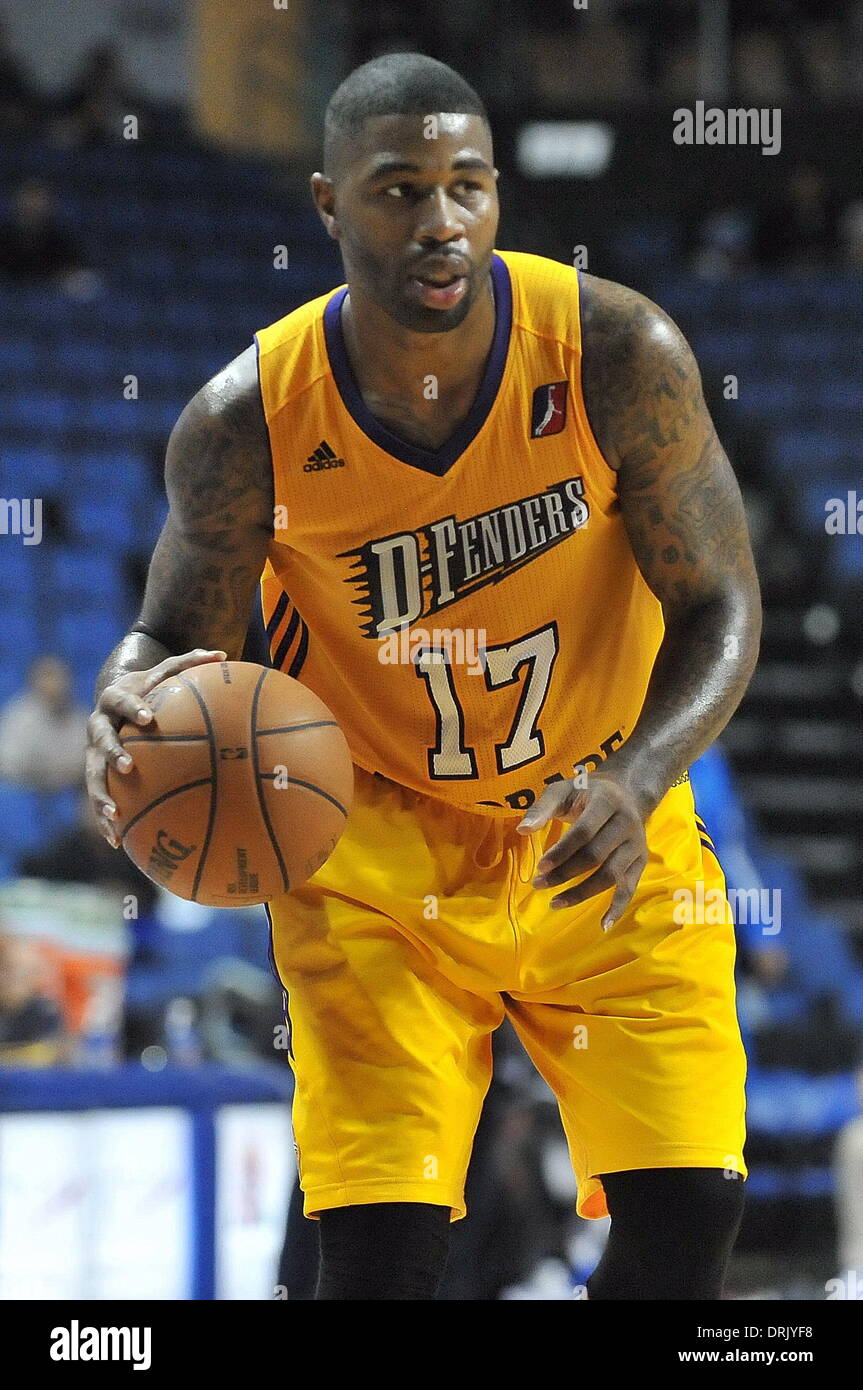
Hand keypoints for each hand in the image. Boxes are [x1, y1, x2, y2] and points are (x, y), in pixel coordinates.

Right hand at [86, 648, 225, 846]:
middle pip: (100, 740)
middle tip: (129, 767)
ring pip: (93, 777)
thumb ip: (191, 662)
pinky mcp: (97, 774)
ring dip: (101, 797)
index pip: (123, 702)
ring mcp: (94, 753)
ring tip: (116, 817)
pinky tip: (118, 843)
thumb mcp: (166, 671)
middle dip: (113, 754)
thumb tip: (224, 655)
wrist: (114, 697)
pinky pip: (100, 798)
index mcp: (115, 701)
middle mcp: (99, 727)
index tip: (149, 719)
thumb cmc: (149, 686)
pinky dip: (106, 821)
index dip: (134, 709)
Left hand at [516, 771, 648, 928]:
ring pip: (611, 875)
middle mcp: (627, 823)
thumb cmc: (585, 793)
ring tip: (554, 903)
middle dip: (565, 873)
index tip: (540, 866)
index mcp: (607, 801)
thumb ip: (542, 808)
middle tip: (539, 884)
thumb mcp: (562, 790)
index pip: (584, 832)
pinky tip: (603, 925)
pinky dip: (618, 908)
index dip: (562, 851)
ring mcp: (636, 844)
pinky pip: (629, 888)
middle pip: (596, 856)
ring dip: (582, 893)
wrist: (626, 793)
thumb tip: (522, 830)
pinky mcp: (640, 861)